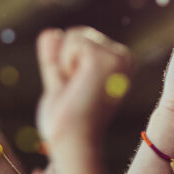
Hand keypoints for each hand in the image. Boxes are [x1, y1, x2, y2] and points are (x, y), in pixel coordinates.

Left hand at [34, 26, 132, 146]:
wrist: (72, 140)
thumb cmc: (67, 121)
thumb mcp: (59, 83)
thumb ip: (55, 59)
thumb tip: (50, 32)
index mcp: (116, 65)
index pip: (79, 41)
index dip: (65, 65)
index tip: (75, 91)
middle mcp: (123, 58)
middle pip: (77, 34)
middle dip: (64, 61)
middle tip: (74, 91)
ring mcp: (118, 57)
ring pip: (74, 35)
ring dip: (64, 64)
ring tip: (77, 89)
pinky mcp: (107, 58)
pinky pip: (73, 41)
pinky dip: (66, 63)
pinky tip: (78, 83)